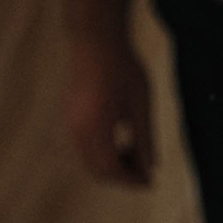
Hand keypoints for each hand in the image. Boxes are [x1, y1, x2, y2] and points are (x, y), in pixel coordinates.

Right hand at [66, 35, 155, 186]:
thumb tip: (151, 168)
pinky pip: (85, 145)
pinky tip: (123, 138)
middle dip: (122, 175)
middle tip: (147, 172)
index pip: (111, 169)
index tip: (151, 183)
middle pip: (97, 169)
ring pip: (90, 159)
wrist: (95, 39)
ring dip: (113, 163)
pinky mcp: (70, 116)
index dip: (131, 180)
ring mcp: (70, 123)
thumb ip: (145, 139)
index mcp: (95, 128)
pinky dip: (104, 151)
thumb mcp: (141, 105)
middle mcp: (77, 130)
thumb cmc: (123, 68)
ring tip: (137, 151)